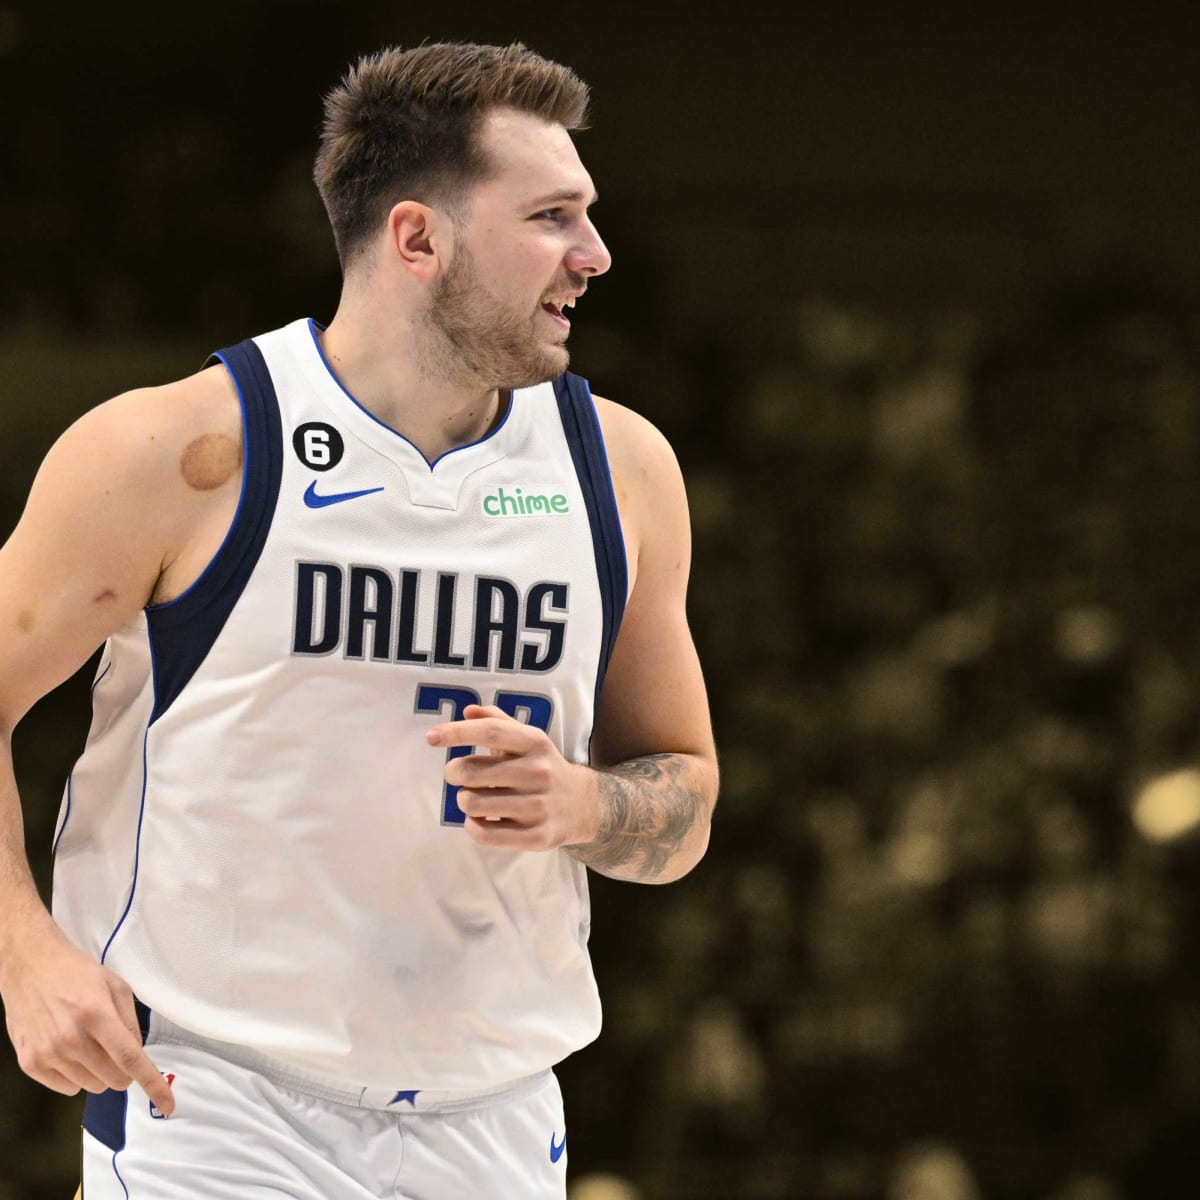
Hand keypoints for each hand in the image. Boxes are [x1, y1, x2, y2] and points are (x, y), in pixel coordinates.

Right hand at [1, 921, 174, 1115]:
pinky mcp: (30, 1064)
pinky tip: (68, 1050)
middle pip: (113, 1079)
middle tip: (113, 1045)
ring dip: (98, 1071)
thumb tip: (137, 1054)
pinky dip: (76, 1075)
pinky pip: (67, 1088)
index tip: (169, 1105)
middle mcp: (71, 1039)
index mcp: (97, 1015)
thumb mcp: (115, 987)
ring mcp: (47, 1054)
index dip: (152, 1084)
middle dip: (122, 1068)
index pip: (130, 1059)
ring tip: (86, 1041)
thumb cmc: (77, 974)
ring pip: (91, 1086)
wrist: (30, 967)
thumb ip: (130, 1022)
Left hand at [426, 704, 599, 849]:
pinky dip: (472, 826)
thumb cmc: (542, 767)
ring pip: (474, 804)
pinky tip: (478, 819)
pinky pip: (485, 834)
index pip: (491, 732)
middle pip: (473, 771)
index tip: (430, 737)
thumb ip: (498, 722)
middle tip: (456, 775)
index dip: (457, 733)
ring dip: (464, 801)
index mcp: (535, 743)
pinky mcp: (537, 837)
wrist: (582, 805)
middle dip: (454, 773)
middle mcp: (539, 772)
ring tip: (473, 798)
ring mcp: (539, 806)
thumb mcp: (528, 739)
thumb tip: (468, 711)